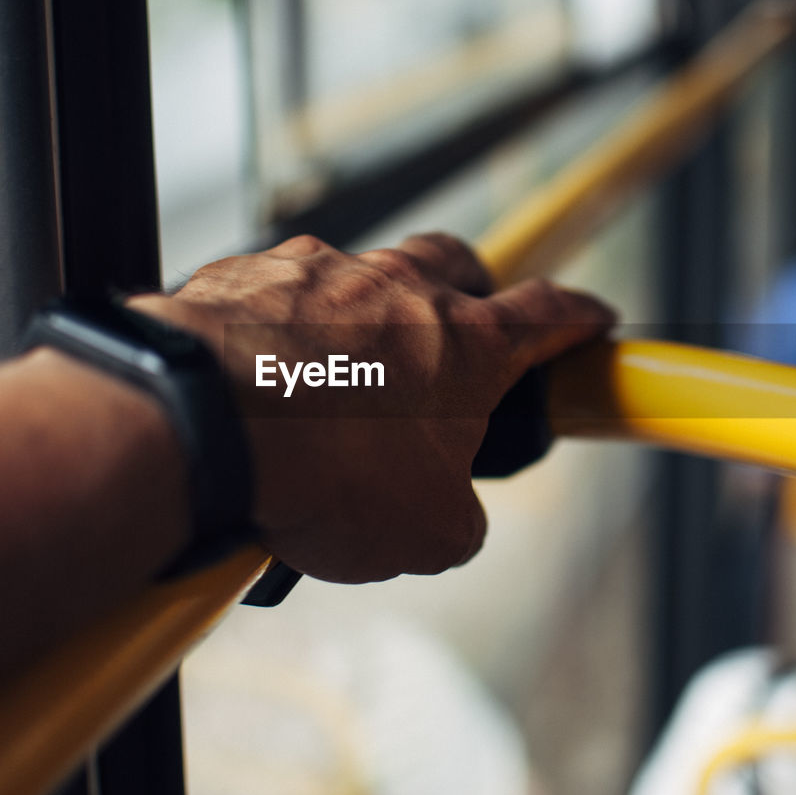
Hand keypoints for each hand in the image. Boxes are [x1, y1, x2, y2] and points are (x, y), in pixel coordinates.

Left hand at [130, 233, 614, 582]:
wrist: (204, 429)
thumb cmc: (322, 473)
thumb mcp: (426, 532)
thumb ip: (457, 516)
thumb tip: (446, 516)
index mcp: (465, 344)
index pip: (549, 313)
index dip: (578, 317)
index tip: (591, 318)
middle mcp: (398, 289)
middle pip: (455, 263)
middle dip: (470, 289)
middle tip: (457, 333)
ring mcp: (319, 272)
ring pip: (360, 277)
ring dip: (362, 318)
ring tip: (338, 383)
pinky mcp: (248, 275)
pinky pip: (279, 294)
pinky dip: (283, 329)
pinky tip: (266, 380)